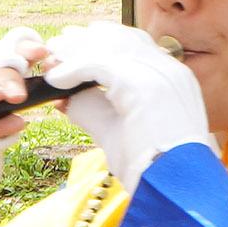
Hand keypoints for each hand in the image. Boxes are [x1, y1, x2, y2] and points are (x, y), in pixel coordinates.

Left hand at [34, 23, 207, 187]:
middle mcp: (171, 71)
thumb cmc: (153, 168)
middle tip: (57, 47)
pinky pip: (97, 64)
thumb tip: (65, 96)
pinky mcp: (141, 85)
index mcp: (174, 80)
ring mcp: (159, 74)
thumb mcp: (119, 130)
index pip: (136, 45)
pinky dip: (72, 69)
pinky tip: (55, 80)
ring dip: (75, 52)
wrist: (174, 188)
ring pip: (108, 47)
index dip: (103, 45)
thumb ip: (95, 107)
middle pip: (122, 37)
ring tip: (52, 62)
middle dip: (86, 41)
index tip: (75, 51)